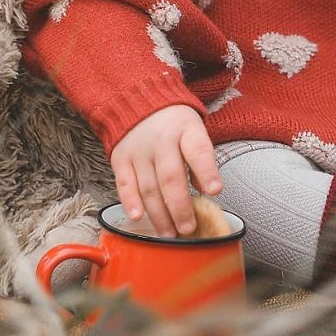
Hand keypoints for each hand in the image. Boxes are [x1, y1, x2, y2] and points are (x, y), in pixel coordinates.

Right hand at [110, 105, 221, 236]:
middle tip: (188, 228)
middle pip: (171, 177)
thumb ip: (201, 158)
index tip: (215, 191)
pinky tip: (139, 217)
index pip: (198, 150)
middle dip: (180, 207)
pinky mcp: (121, 159)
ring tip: (170, 234)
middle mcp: (161, 140)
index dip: (207, 171)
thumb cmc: (173, 123)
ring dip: (159, 214)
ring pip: (149, 187)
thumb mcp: (194, 130)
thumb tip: (206, 190)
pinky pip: (125, 184)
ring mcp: (139, 150)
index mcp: (185, 129)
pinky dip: (130, 202)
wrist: (138, 100)